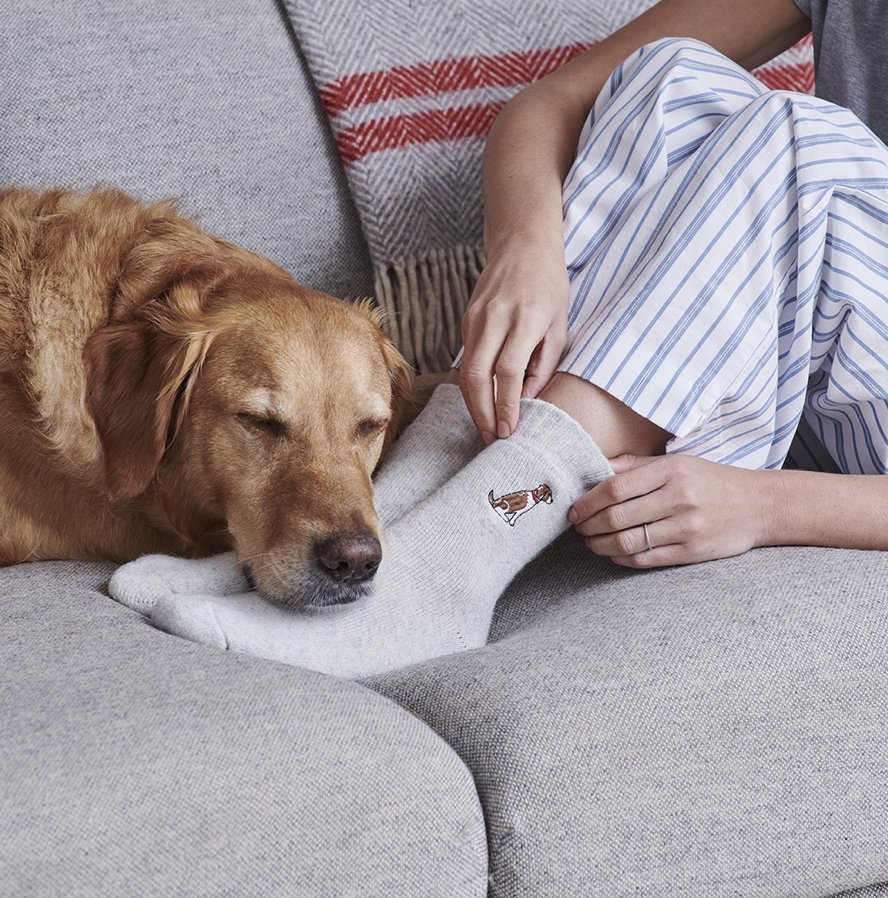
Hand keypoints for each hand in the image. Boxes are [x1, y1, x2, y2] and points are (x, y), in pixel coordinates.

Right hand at [457, 241, 568, 443]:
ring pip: (466, 372)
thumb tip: (527, 401)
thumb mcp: (559, 326)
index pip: (508, 372)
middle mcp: (495, 318)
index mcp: (525, 319)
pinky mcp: (466, 320)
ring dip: (473, 404)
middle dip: (482, 413)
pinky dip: (472, 385)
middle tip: (491, 438)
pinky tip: (483, 401)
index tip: (509, 430)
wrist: (522, 246)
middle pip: (477, 377)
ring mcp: (475, 318)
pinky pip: (466, 359)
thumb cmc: (548, 286)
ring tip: (486, 427)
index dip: (506, 406)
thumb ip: (543, 365)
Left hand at [568, 453, 769, 567]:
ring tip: (590, 541)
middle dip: (588, 526)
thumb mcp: (677, 463)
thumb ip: (636, 465)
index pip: (615, 488)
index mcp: (671, 471)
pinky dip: (621, 558)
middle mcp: (678, 498)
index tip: (573, 509)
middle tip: (577, 528)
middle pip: (617, 517)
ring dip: (599, 545)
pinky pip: (645, 559)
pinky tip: (612, 553)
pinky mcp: (692, 552)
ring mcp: (686, 527)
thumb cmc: (711, 481)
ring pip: (627, 542)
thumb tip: (596, 467)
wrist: (760, 505)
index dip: (587, 501)